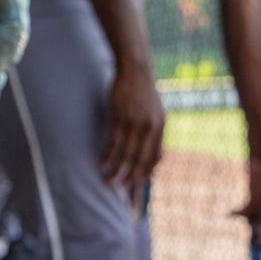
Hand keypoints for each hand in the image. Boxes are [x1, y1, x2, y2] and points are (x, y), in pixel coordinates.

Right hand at [101, 64, 163, 194]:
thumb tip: (153, 155)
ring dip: (115, 170)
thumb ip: (154, 132)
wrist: (135, 69)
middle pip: (140, 159)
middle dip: (131, 178)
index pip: (155, 156)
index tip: (138, 184)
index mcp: (160, 127)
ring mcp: (133, 122)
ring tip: (108, 181)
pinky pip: (112, 141)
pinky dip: (106, 155)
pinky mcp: (118, 116)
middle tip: (123, 189)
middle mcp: (148, 126)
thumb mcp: (156, 112)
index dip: (146, 172)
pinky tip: (101, 164)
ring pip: (124, 153)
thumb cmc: (144, 92)